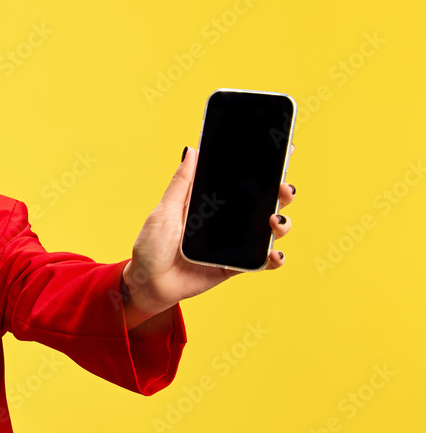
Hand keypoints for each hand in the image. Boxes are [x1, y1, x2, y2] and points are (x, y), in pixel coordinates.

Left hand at [121, 145, 296, 326]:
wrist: (147, 282)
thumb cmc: (151, 246)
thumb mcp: (165, 211)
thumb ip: (181, 184)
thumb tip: (192, 150)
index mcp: (211, 203)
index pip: (243, 183)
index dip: (264, 170)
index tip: (283, 152)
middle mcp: (227, 221)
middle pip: (264, 203)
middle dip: (281, 193)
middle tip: (284, 188)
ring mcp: (233, 244)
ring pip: (268, 231)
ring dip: (282, 224)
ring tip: (275, 221)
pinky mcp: (234, 266)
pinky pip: (261, 262)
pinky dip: (274, 258)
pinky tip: (275, 254)